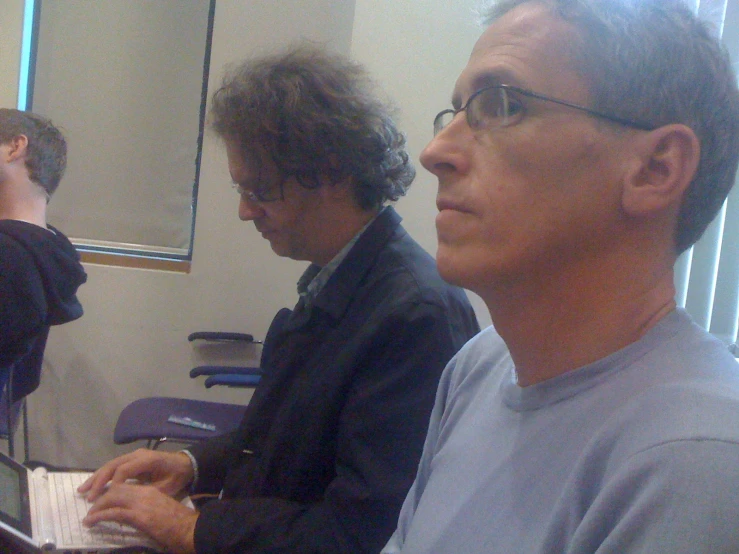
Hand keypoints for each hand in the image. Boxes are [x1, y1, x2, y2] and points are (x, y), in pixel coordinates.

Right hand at [78, 448, 194, 501]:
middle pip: (114, 465)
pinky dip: (102, 475)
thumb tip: (128, 498)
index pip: (124, 470)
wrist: (185, 464)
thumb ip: (148, 491)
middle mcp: (138, 454)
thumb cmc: (176, 476)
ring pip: (111, 464)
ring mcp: (134, 455)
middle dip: (99, 480)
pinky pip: (114, 466)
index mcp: (148, 459)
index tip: (106, 497)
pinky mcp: (131, 458)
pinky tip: (93, 484)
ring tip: (82, 489)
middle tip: (88, 496)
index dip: (114, 483)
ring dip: (96, 477)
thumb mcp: (166, 487)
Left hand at [83, 482, 196, 553]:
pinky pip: (112, 513)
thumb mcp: (160, 511)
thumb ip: (145, 509)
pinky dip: (98, 516)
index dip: (110, 492)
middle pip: (116, 489)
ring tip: (89, 517)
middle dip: (100, 496)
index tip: (101, 501)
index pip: (125, 486)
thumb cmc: (179, 524)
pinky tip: (91, 522)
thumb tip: (130, 516)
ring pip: (112, 497)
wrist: (190, 530)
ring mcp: (141, 503)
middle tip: (91, 507)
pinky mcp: (138, 516)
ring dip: (97, 506)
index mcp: (150, 491)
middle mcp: (144, 493)